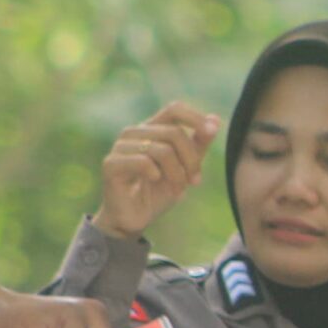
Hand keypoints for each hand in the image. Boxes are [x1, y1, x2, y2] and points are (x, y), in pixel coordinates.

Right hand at [94, 101, 220, 240]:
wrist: (134, 218)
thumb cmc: (158, 191)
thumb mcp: (185, 168)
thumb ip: (198, 144)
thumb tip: (215, 119)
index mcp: (151, 128)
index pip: (174, 109)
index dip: (195, 118)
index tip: (212, 131)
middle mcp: (134, 132)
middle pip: (174, 133)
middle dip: (191, 159)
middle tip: (195, 181)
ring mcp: (120, 147)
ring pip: (162, 150)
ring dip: (177, 173)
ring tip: (178, 189)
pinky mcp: (111, 164)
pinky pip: (143, 162)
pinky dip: (157, 175)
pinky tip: (155, 181)